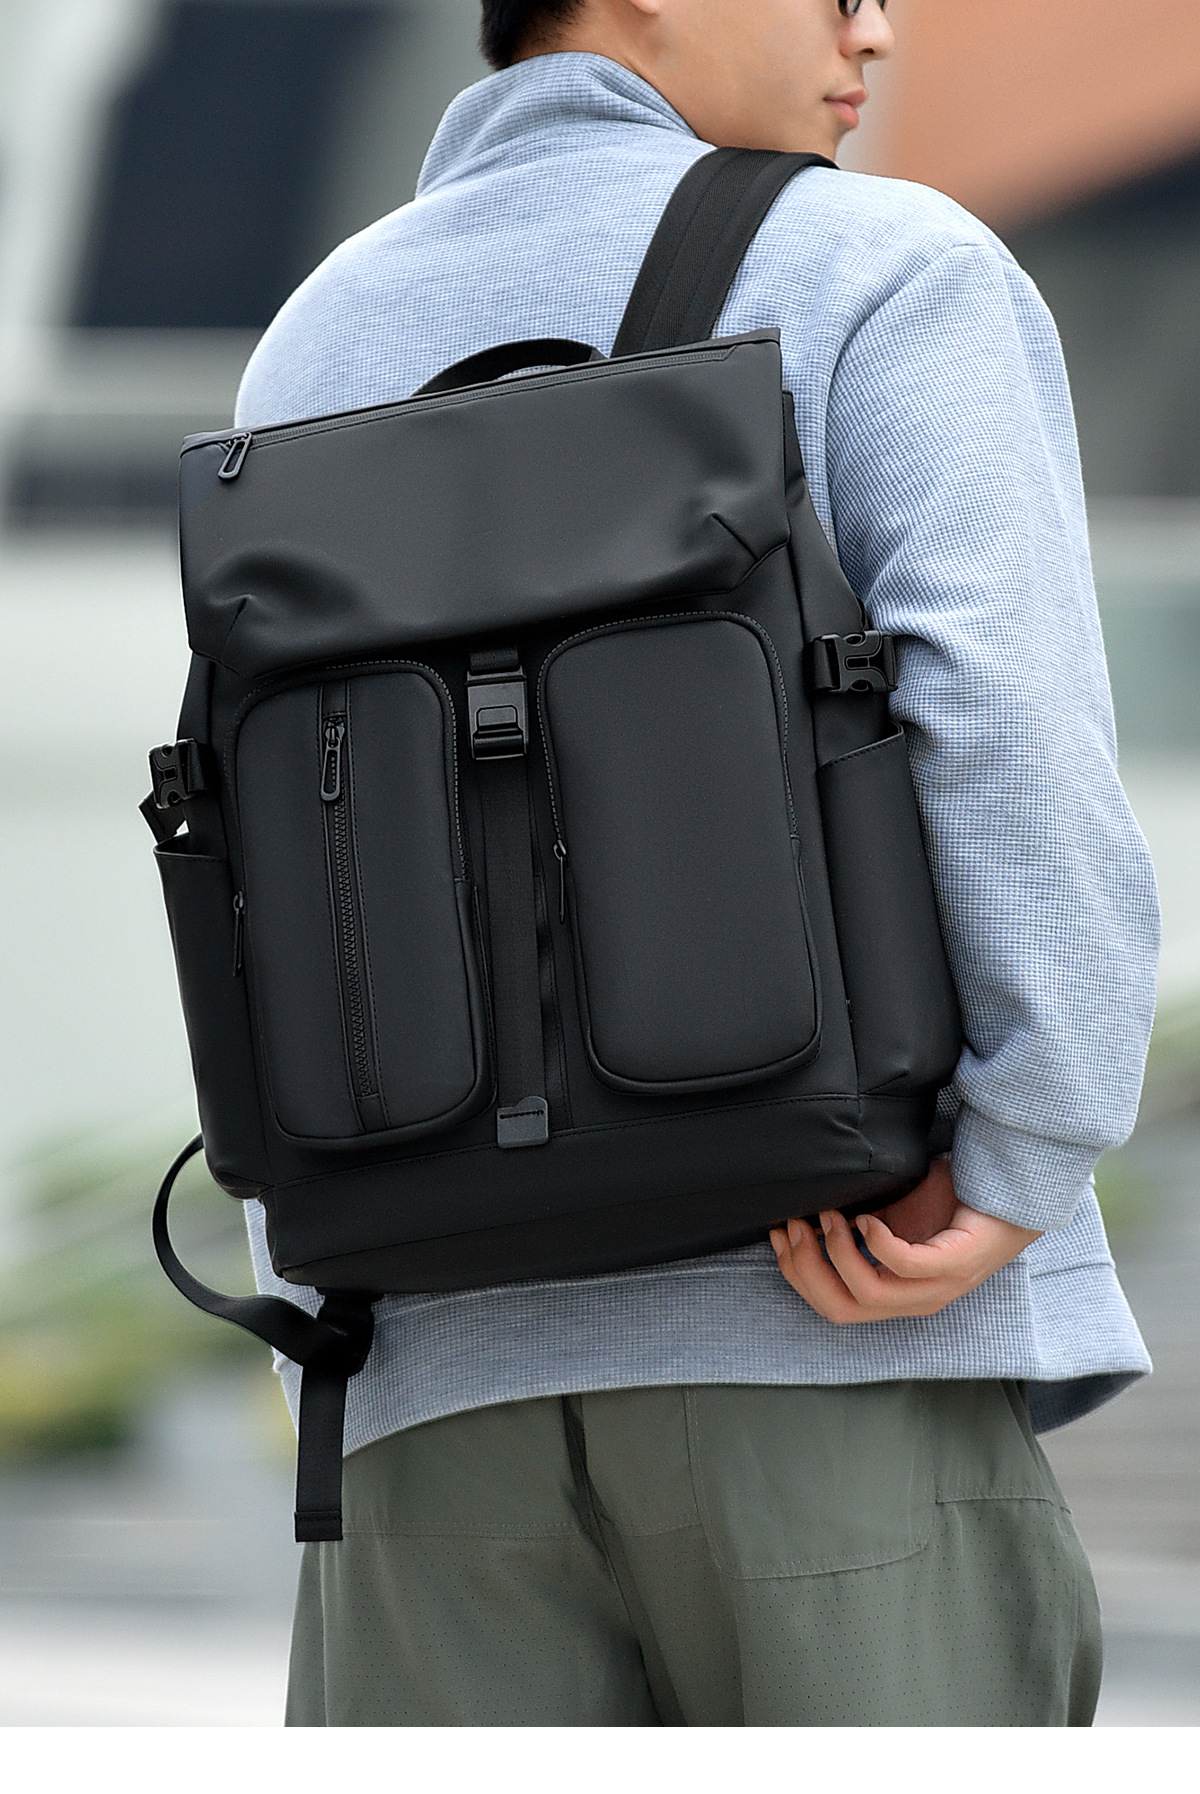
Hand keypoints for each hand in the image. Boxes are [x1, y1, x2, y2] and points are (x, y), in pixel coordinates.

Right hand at [769, 1159, 1040, 1323]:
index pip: (832, 1307)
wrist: (1008, 1195)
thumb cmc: (951, 1206)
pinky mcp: (954, 1265)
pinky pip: (904, 1265)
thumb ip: (857, 1226)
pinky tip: (867, 1217)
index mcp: (896, 1297)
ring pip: (867, 1293)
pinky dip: (877, 1242)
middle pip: (839, 1308)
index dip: (797, 1276)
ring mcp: (936, 1288)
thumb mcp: (893, 1217)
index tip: (779, 1235)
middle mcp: (913, 1302)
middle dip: (806, 1268)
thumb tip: (808, 1213)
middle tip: (795, 1225)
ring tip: (828, 1215)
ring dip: (835, 1252)